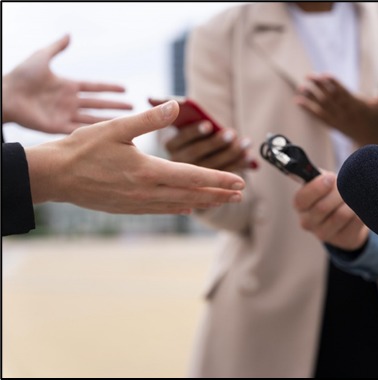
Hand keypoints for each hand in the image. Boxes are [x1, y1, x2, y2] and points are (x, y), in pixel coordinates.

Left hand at [2, 34, 131, 133]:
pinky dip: (93, 131)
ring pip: (93, 118)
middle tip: (134, 107)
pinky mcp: (58, 127)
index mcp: (68, 86)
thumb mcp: (41, 57)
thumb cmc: (20, 76)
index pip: (95, 87)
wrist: (6, 96)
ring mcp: (65, 115)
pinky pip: (80, 130)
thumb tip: (69, 35)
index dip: (110, 88)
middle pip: (99, 104)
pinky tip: (107, 133)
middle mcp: (69, 101)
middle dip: (116, 106)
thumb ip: (57, 48)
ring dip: (110, 120)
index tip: (126, 89)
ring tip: (126, 121)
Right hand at [25, 100, 245, 213]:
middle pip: (192, 194)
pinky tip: (189, 208)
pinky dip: (180, 208)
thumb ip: (149, 118)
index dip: (219, 179)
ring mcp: (139, 203)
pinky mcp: (129, 208)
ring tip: (223, 202)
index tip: (240, 181)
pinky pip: (162, 209)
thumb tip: (176, 105)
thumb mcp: (117, 128)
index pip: (193, 176)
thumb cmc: (83, 148)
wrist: (55, 176)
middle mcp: (147, 191)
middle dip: (219, 194)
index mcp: (148, 171)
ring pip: (179, 205)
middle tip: (241, 194)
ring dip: (204, 202)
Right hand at [293, 171, 367, 249]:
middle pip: (323, 207)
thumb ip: (321, 177)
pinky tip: (360, 206)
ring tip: (355, 194)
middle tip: (347, 185)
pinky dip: (361, 210)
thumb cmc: (331, 193)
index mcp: (300, 205)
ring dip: (351, 201)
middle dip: (339, 192)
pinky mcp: (343, 240)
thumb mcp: (322, 181)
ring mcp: (324, 234)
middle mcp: (308, 222)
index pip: (302, 199)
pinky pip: (356, 222)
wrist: (346, 215)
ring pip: (342, 214)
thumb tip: (327, 177)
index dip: (317, 187)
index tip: (331, 178)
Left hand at [295, 72, 377, 146]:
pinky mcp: (333, 125)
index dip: (334, 84)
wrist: (372, 141)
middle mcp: (346, 113)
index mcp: (357, 106)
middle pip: (330, 98)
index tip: (325, 75)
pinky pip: (318, 117)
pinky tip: (298, 101)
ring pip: (322, 107)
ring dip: (311, 97)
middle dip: (319, 87)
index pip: (343, 93)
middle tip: (308, 76)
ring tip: (301, 87)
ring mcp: (338, 120)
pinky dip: (308, 109)